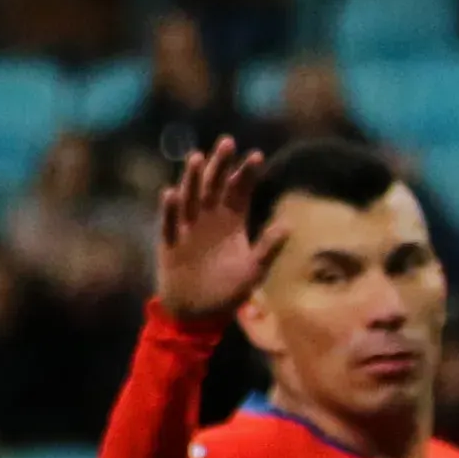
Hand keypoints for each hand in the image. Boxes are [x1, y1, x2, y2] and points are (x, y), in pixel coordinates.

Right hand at [152, 137, 279, 325]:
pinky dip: (170, 210)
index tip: (256, 156)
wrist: (198, 316)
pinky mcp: (171, 244)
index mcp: (232, 221)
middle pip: (215, 185)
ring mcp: (188, 229)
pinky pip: (170, 224)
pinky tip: (171, 194)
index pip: (239, 190)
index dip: (246, 173)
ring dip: (192, 178)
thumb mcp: (254, 272)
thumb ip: (268, 248)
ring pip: (190, 197)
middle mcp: (210, 219)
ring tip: (197, 157)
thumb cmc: (228, 293)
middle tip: (227, 142)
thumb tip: (288, 225)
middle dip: (220, 164)